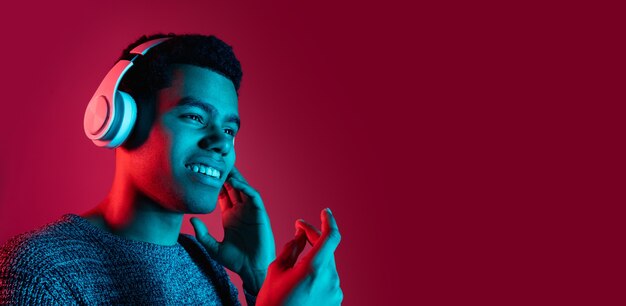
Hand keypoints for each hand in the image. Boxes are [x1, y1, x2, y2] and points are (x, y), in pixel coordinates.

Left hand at [190, 167, 275, 294]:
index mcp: (229, 216)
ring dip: (236, 178)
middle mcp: (241, 211)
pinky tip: (236, 183)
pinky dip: (246, 188)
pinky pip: (253, 196)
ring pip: (244, 189)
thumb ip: (202, 234)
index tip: (205, 173)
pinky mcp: (260, 214)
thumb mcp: (213, 247)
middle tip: (217, 162)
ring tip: (226, 167)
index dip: (216, 184)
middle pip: (233, 188)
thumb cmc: (235, 260)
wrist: (252, 269)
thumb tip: (191, 219)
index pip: (222, 195)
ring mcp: (251, 211)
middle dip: (226, 175)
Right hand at [256, 208, 342, 305]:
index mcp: (315, 268)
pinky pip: (328, 280)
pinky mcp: (335, 301)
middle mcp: (330, 279)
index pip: (331, 236)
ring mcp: (335, 292)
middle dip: (314, 238)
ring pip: (327, 265)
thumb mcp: (276, 271)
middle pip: (327, 250)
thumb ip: (291, 248)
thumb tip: (300, 235)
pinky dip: (318, 275)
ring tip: (295, 263)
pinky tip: (302, 280)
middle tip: (299, 232)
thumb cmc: (273, 303)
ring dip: (314, 258)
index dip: (328, 221)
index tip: (324, 212)